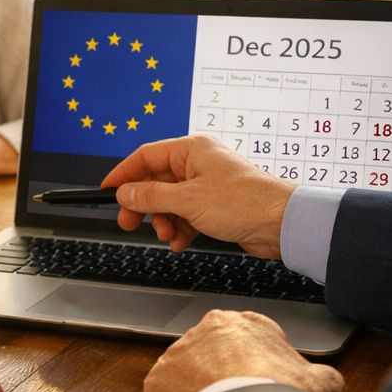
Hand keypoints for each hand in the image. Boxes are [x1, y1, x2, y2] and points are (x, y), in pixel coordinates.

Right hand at [101, 134, 293, 257]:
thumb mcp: (188, 200)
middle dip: (143, 205)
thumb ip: (151, 196)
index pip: (146, 156)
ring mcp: (207, 185)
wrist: (283, 224)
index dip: (124, 174)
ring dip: (163, 221)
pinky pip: (185, 215)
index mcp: (191, 150)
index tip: (108, 191)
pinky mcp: (215, 206)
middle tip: (129, 223)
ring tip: (167, 236)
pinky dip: (179, 229)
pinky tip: (180, 241)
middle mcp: (198, 164)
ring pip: (169, 202)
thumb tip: (125, 193)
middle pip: (156, 181)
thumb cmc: (245, 202)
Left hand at [144, 310, 343, 391]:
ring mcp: (179, 352)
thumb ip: (321, 375)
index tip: (258, 387)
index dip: (256, 368)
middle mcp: (208, 329)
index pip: (249, 342)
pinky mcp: (158, 379)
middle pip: (214, 355)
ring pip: (187, 374)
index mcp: (248, 324)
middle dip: (223, 376)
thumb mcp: (322, 382)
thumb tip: (323, 380)